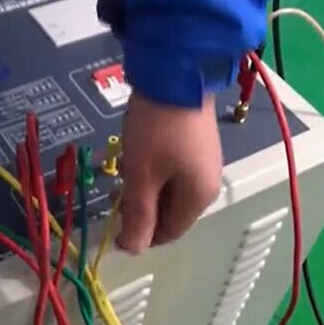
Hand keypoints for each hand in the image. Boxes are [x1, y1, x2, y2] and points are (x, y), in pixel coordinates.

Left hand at [116, 92, 222, 253]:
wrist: (176, 74)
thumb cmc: (156, 130)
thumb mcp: (141, 175)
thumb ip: (138, 216)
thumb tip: (134, 250)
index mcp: (199, 198)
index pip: (169, 233)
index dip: (141, 234)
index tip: (114, 222)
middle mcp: (208, 185)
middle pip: (171, 213)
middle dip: (143, 207)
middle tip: (119, 188)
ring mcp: (206, 163)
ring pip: (170, 191)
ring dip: (146, 187)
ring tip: (128, 166)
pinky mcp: (198, 145)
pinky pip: (174, 171)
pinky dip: (155, 170)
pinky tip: (140, 152)